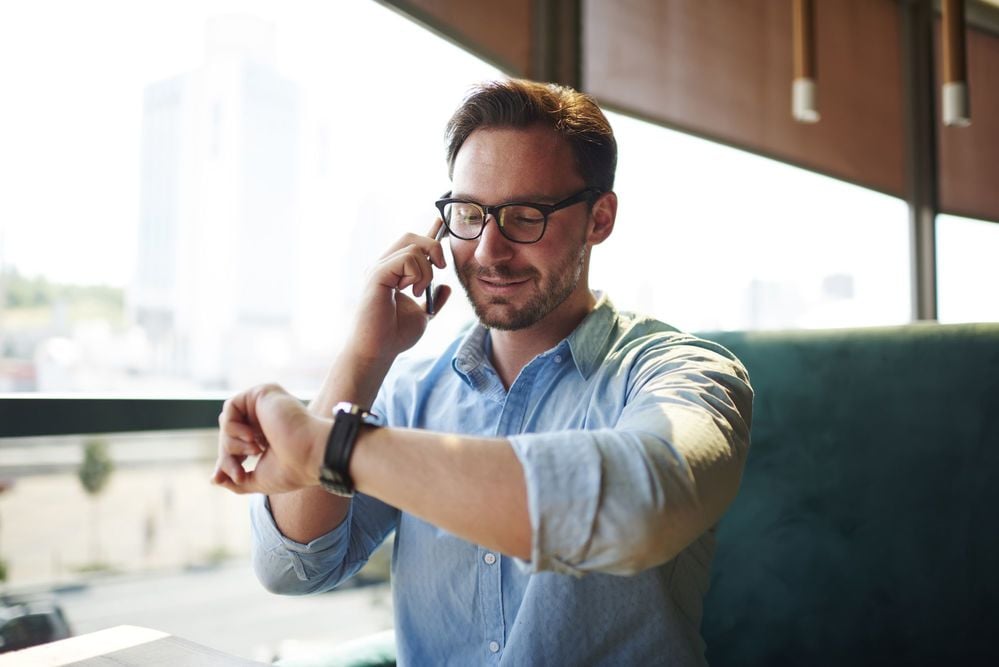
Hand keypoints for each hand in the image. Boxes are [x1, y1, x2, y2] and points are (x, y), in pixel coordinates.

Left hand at [212, 383, 329, 494]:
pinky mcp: (262, 393)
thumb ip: (236, 480)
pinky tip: (253, 437)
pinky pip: (230, 407)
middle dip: (228, 456)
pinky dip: (233, 427)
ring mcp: (265, 405)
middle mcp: (266, 418)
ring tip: (255, 452)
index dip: (226, 461)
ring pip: (227, 422)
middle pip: (229, 434)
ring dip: (232, 443)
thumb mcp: (258, 480)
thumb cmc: (292, 469)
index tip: (218, 478)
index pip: (236, 444)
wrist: (310, 456)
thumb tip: (215, 479)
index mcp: (268, 436)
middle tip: (239, 474)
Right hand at [346, 220, 451, 362]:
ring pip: (413, 248)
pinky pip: (406, 259)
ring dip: (426, 272)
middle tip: (440, 270)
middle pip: (411, 237)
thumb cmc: (395, 336)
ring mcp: (378, 269)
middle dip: (433, 247)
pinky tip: (411, 291)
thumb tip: (447, 288)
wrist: (378, 351)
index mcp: (393, 272)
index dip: (428, 232)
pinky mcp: (377, 274)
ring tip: (419, 292)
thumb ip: (434, 301)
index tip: (442, 221)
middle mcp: (383, 266)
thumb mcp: (423, 316)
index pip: (411, 245)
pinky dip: (417, 275)